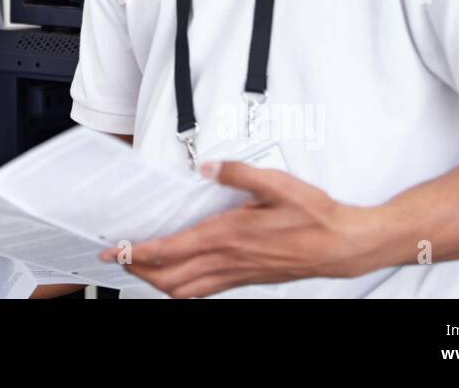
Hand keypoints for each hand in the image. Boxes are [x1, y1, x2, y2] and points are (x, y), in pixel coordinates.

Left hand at [98, 160, 377, 298]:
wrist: (342, 245)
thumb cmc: (314, 216)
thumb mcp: (277, 184)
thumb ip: (239, 173)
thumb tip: (209, 168)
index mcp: (228, 235)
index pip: (170, 250)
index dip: (138, 253)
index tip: (116, 249)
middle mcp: (228, 260)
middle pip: (169, 278)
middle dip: (139, 271)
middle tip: (118, 259)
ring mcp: (237, 274)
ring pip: (186, 289)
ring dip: (158, 282)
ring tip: (141, 268)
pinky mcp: (247, 279)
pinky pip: (206, 290)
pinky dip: (184, 286)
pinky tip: (179, 275)